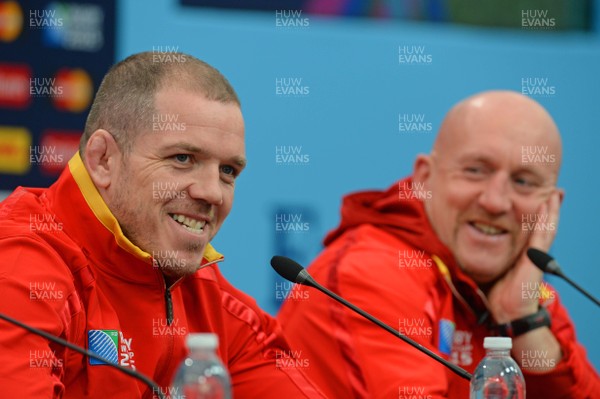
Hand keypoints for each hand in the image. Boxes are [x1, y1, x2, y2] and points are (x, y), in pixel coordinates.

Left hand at [487, 190, 561, 322]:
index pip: (529, 229)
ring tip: (555, 194)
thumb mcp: (489, 268)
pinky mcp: (536, 260)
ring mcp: (536, 256)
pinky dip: (545, 221)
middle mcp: (531, 253)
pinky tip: (547, 207)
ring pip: (546, 228)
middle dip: (548, 208)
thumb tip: (466, 244)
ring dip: (551, 210)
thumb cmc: (496, 294)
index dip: (535, 215)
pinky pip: (542, 237)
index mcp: (521, 254)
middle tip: (553, 190)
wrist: (506, 312)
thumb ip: (484, 257)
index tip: (535, 198)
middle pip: (542, 226)